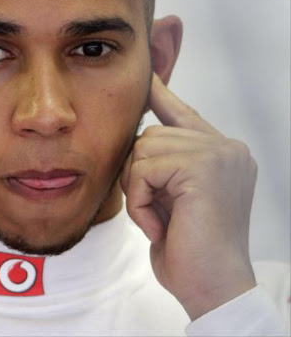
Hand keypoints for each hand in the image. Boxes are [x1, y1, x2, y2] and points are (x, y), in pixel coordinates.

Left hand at [121, 74, 256, 319]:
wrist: (211, 288)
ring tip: (161, 220)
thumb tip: (142, 135)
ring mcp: (219, 154)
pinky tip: (160, 226)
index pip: (184, 114)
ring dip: (139, 191)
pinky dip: (139, 201)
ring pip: (143, 150)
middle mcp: (226, 147)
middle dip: (139, 174)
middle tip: (157, 211)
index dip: (162, 94)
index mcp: (222, 153)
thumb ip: (166, 163)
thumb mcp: (175, 196)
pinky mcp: (204, 166)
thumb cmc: (189, 247)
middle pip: (151, 134)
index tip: (148, 76)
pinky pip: (143, 170)